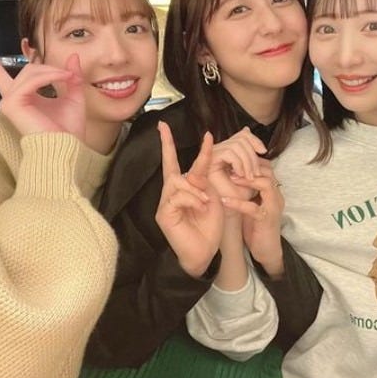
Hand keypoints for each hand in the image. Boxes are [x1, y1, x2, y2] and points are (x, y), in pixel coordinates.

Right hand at [0, 27, 85, 139]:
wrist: (68, 146)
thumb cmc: (69, 128)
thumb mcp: (74, 95)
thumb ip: (70, 75)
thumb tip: (73, 56)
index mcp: (21, 94)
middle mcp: (10, 96)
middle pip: (21, 67)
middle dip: (47, 66)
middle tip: (69, 76)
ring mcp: (9, 100)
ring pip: (31, 71)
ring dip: (54, 72)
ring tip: (70, 79)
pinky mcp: (12, 103)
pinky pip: (32, 79)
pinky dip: (51, 76)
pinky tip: (65, 79)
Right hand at [155, 122, 223, 276]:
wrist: (206, 252)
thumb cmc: (210, 225)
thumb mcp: (213, 195)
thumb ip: (205, 178)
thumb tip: (202, 162)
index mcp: (184, 187)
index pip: (174, 161)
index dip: (168, 143)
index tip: (163, 125)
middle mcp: (171, 193)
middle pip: (171, 168)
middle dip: (169, 149)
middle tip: (171, 137)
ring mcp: (165, 203)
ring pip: (177, 181)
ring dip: (196, 189)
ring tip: (206, 202)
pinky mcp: (164, 214)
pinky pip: (177, 196)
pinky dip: (193, 199)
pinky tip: (201, 208)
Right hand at [207, 127, 267, 203]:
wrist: (231, 212)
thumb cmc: (241, 195)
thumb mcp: (251, 173)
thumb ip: (254, 159)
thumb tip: (259, 143)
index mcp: (229, 151)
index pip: (242, 135)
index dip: (254, 140)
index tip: (263, 151)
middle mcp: (219, 150)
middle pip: (241, 138)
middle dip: (252, 155)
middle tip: (256, 173)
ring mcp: (212, 155)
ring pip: (236, 145)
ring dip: (247, 161)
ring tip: (249, 177)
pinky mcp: (208, 162)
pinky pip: (228, 153)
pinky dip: (238, 163)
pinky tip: (241, 175)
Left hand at [222, 168, 284, 277]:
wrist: (267, 252)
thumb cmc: (256, 228)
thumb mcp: (252, 204)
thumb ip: (246, 190)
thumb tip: (230, 174)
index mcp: (273, 191)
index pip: (266, 167)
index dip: (251, 161)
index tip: (233, 160)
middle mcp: (276, 196)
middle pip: (268, 171)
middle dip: (249, 166)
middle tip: (230, 165)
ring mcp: (273, 208)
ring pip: (265, 185)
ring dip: (246, 180)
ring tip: (230, 178)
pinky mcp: (266, 220)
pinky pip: (253, 208)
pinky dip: (238, 203)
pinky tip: (224, 201)